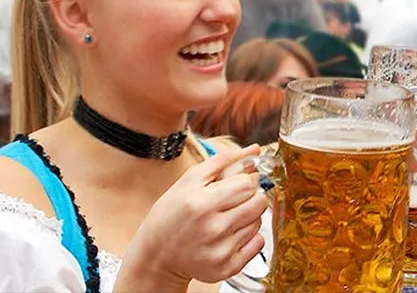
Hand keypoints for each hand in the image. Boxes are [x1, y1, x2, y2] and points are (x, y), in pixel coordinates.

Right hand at [120, 146, 266, 289]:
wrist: (156, 256)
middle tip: (233, 200)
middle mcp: (212, 229)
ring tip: (227, 218)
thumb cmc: (171, 214)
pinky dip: (250, 237)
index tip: (236, 183)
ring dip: (249, 216)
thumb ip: (223, 161)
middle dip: (250, 197)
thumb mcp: (189, 181)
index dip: (246, 180)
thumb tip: (255, 149)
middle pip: (258, 202)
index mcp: (201, 203)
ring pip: (259, 222)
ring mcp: (220, 251)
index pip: (248, 184)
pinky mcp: (227, 268)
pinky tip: (230, 235)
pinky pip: (258, 244)